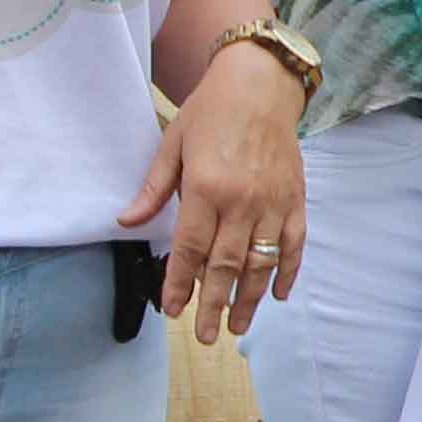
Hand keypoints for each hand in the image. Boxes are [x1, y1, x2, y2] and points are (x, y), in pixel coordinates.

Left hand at [124, 45, 307, 343]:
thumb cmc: (211, 112)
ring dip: (248, 299)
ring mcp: (274, 203)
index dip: (180, 283)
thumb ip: (153, 189)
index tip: (171, 310)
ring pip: (261, 263)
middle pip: (226, 266)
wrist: (262, 84)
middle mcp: (243, 201)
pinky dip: (287, 273)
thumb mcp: (172, 144)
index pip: (191, 249)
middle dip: (214, 305)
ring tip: (238, 327)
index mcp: (207, 187)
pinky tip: (276, 295)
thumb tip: (125, 222)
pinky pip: (293, 245)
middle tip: (205, 336)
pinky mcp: (295, 200)